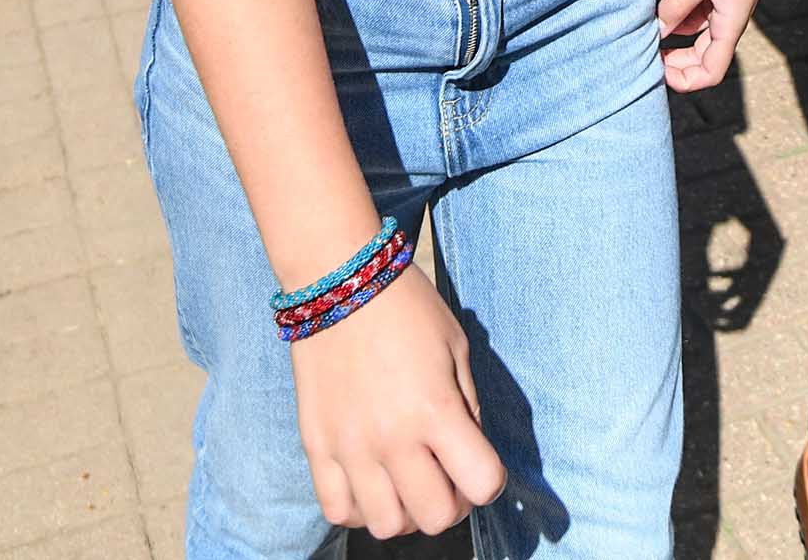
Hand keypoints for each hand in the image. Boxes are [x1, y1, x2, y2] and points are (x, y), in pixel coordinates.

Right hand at [287, 266, 508, 538]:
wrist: (338, 283)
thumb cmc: (408, 309)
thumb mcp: (456, 349)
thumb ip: (468, 406)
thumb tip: (469, 454)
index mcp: (435, 410)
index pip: (482, 483)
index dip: (491, 481)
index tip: (483, 465)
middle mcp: (391, 438)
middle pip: (436, 518)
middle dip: (453, 504)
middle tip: (448, 477)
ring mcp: (349, 448)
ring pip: (386, 525)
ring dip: (408, 512)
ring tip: (409, 481)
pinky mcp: (316, 447)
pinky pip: (338, 511)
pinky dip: (361, 509)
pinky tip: (372, 482)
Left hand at [654, 0, 784, 92]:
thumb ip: (677, 4)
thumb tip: (656, 31)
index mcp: (730, 23)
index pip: (711, 70)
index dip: (685, 79)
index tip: (657, 70)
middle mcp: (725, 14)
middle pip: (697, 51)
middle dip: (671, 55)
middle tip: (643, 48)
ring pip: (687, 19)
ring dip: (666, 16)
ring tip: (641, 9)